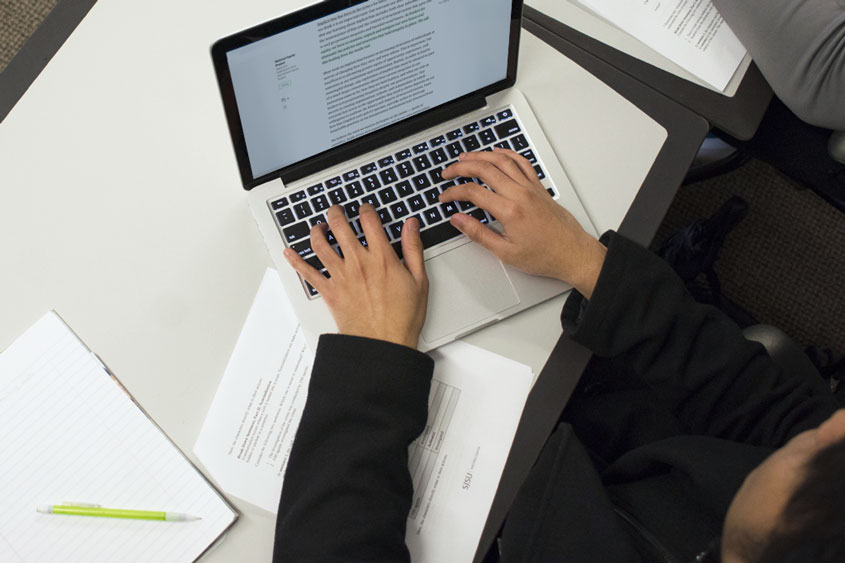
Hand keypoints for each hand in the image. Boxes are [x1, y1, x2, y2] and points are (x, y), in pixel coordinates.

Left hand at [283, 204, 428, 348]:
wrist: (383, 343)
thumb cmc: (402, 317)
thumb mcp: (418, 280)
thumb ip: (413, 249)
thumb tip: (411, 226)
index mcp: (382, 258)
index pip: (370, 221)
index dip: (366, 209)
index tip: (365, 208)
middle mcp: (358, 262)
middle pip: (340, 226)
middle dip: (336, 213)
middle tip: (336, 210)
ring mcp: (341, 276)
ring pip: (320, 244)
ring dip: (316, 231)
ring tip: (318, 226)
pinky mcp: (329, 291)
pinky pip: (307, 272)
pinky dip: (296, 260)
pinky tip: (290, 252)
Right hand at [440, 149, 605, 297]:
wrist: (573, 254)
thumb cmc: (545, 256)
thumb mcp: (505, 252)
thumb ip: (478, 234)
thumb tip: (458, 221)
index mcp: (510, 211)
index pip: (473, 192)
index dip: (454, 192)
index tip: (445, 197)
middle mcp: (521, 194)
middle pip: (485, 169)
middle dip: (461, 168)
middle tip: (448, 173)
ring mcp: (531, 188)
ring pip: (502, 160)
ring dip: (481, 156)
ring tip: (465, 157)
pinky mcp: (539, 187)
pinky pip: (522, 162)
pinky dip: (507, 154)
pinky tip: (496, 153)